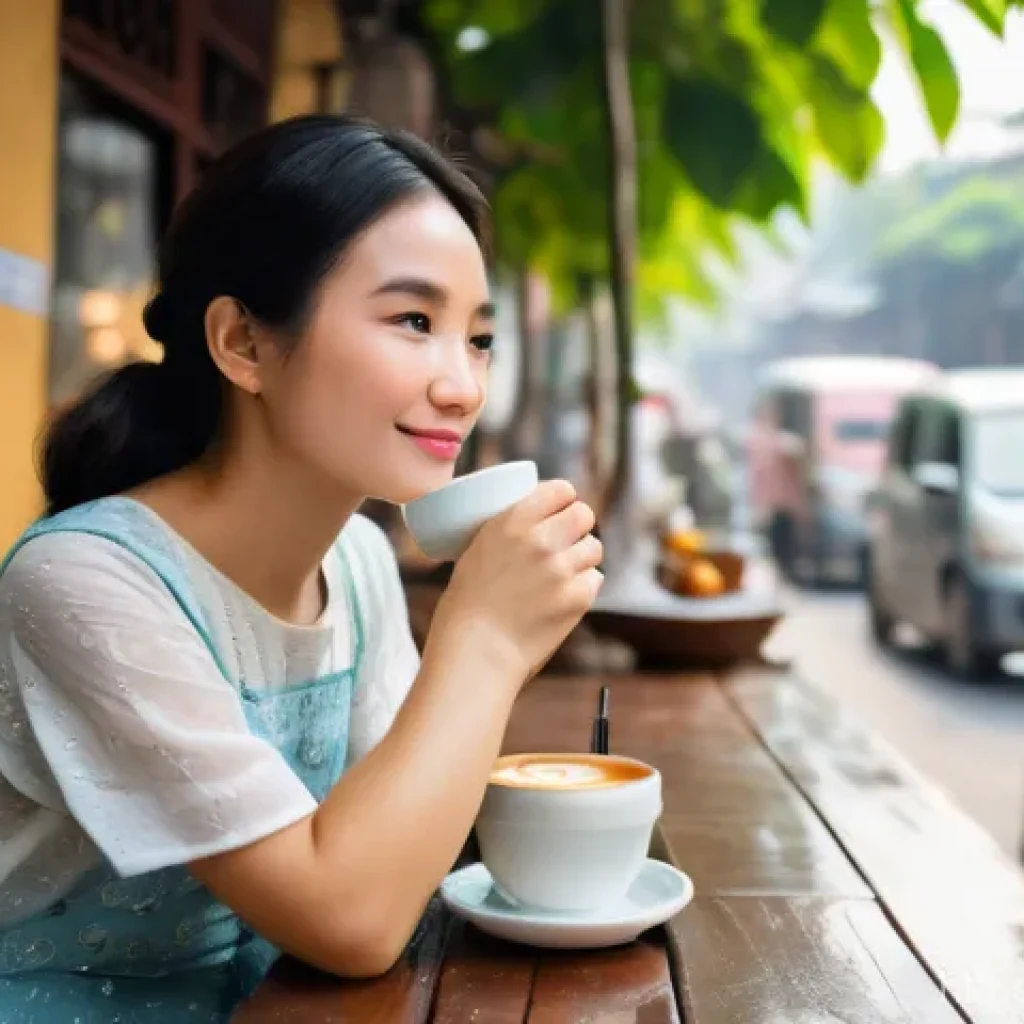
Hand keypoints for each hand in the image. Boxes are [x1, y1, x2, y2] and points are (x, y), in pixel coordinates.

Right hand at [429, 480, 602, 682]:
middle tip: (568, 538)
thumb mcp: (476, 552)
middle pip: (584, 514)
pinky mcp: (577, 598)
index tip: (560, 508)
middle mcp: (541, 540)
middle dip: (579, 524)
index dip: (563, 498)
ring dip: (583, 556)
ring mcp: (562, 569)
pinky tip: (566, 594)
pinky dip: (584, 586)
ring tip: (566, 569)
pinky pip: (595, 579)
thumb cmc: (465, 608)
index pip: (560, 490)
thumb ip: (506, 536)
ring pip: (594, 547)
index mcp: (512, 521)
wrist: (476, 653)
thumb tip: (528, 528)